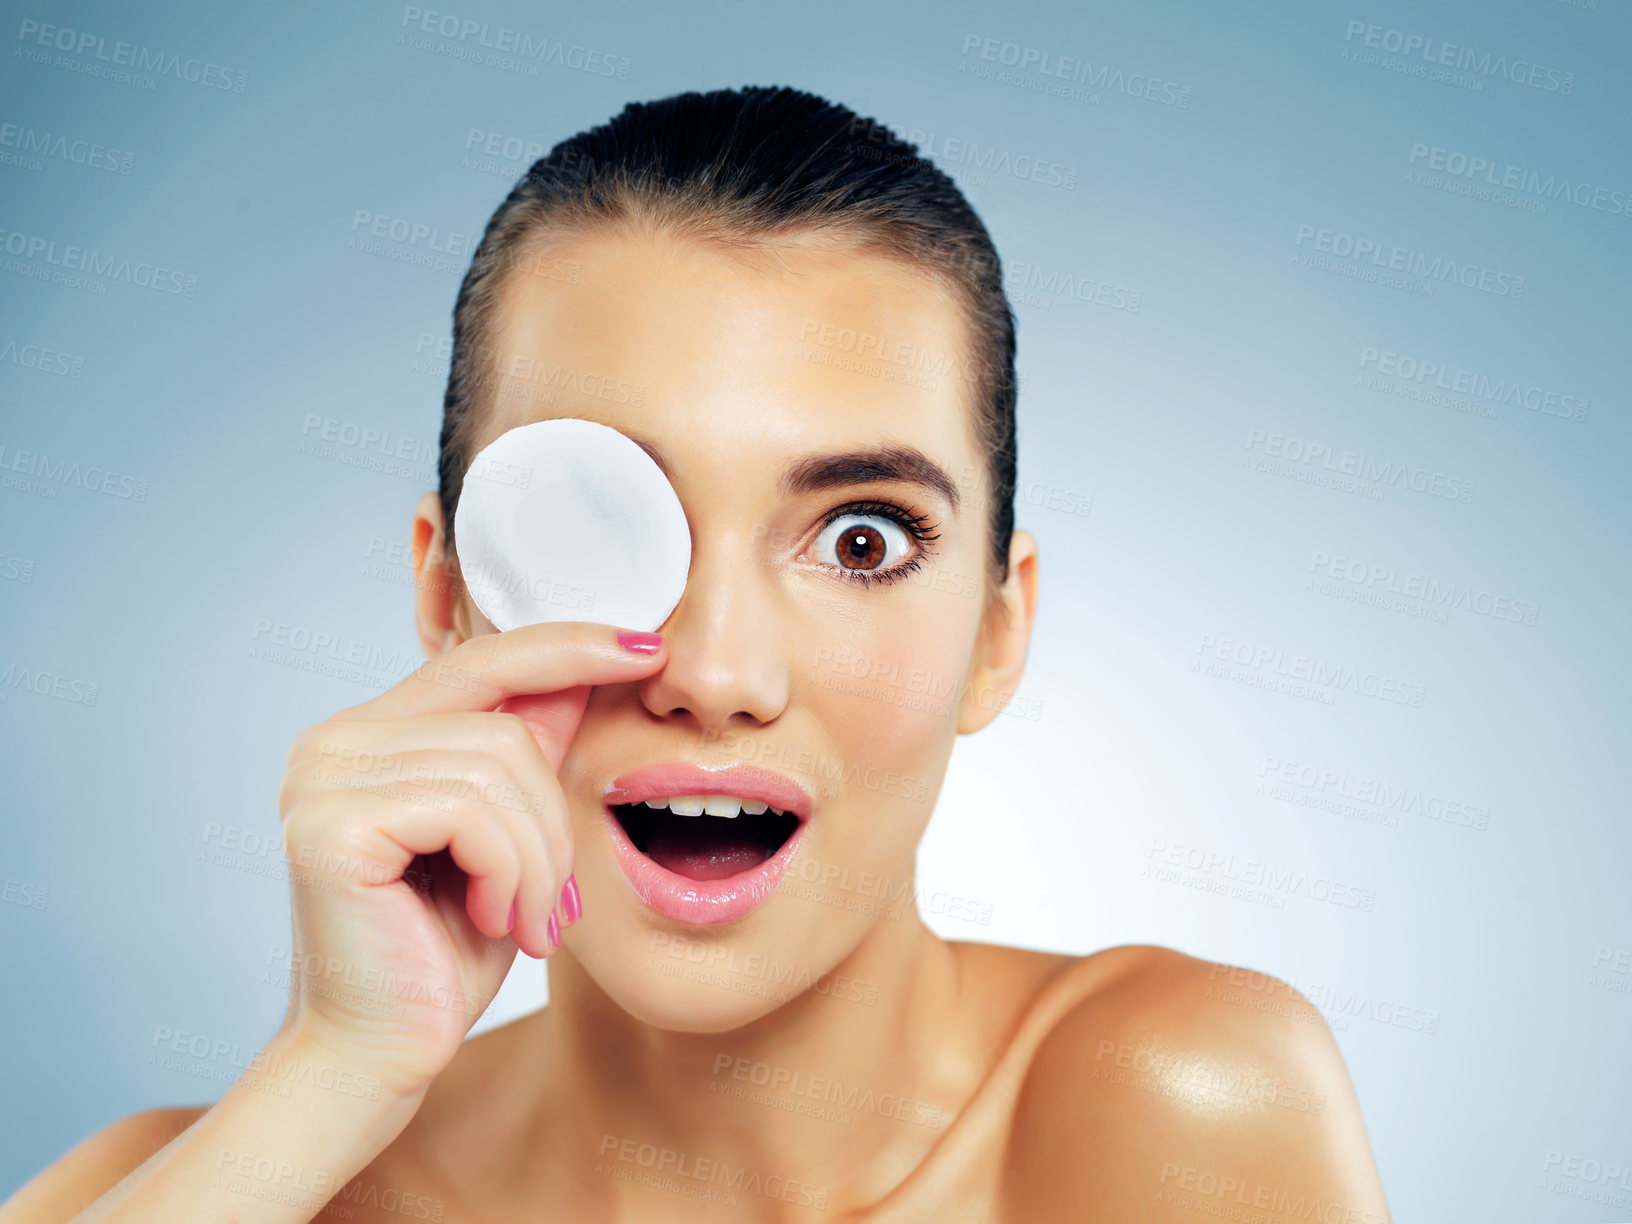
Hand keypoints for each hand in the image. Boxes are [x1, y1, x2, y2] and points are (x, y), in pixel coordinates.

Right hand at [271, 623, 664, 1097]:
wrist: (378, 1059)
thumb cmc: (443, 955)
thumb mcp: (509, 837)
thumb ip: (528, 753)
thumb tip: (587, 668)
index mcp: (368, 735)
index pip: (482, 659)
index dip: (568, 647)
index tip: (649, 650)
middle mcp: (332, 742)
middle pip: (503, 724)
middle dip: (555, 817)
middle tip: (556, 901)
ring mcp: (320, 778)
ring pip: (497, 767)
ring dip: (537, 858)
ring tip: (526, 920)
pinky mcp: (328, 823)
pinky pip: (470, 810)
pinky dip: (509, 871)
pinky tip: (492, 920)